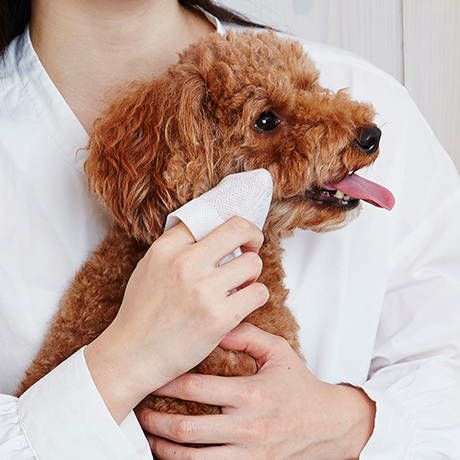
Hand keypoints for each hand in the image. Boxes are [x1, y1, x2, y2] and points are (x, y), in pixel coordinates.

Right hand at [85, 217, 268, 422]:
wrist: (131, 356)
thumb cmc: (142, 313)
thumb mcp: (149, 267)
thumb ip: (176, 248)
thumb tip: (211, 233)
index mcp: (166, 249)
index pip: (209, 217)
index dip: (228, 225)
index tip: (235, 236)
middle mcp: (185, 264)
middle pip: (239, 229)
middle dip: (252, 237)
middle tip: (250, 249)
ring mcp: (203, 291)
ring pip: (253, 263)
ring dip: (252, 273)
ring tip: (241, 283)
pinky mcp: (219, 318)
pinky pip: (258, 293)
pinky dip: (255, 296)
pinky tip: (242, 302)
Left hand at [139, 323, 375, 459]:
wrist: (328, 425)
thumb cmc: (299, 385)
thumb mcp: (278, 352)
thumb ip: (247, 336)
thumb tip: (216, 323)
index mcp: (251, 394)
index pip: (198, 388)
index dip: (170, 382)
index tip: (154, 374)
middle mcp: (246, 427)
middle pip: (187, 428)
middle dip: (156, 419)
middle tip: (139, 407)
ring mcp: (247, 454)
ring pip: (192, 459)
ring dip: (163, 447)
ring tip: (148, 432)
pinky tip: (171, 453)